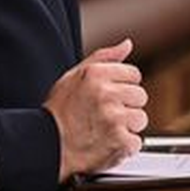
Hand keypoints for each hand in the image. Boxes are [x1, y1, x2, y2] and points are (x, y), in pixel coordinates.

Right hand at [43, 38, 147, 181]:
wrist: (48, 144)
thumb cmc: (60, 111)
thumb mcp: (74, 75)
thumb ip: (104, 57)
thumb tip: (127, 44)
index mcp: (97, 74)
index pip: (133, 74)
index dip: (123, 85)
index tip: (111, 96)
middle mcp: (106, 94)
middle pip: (140, 96)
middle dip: (127, 105)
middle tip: (107, 113)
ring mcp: (114, 118)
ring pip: (140, 118)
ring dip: (127, 126)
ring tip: (107, 128)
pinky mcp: (119, 141)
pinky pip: (136, 141)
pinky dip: (125, 146)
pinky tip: (108, 142)